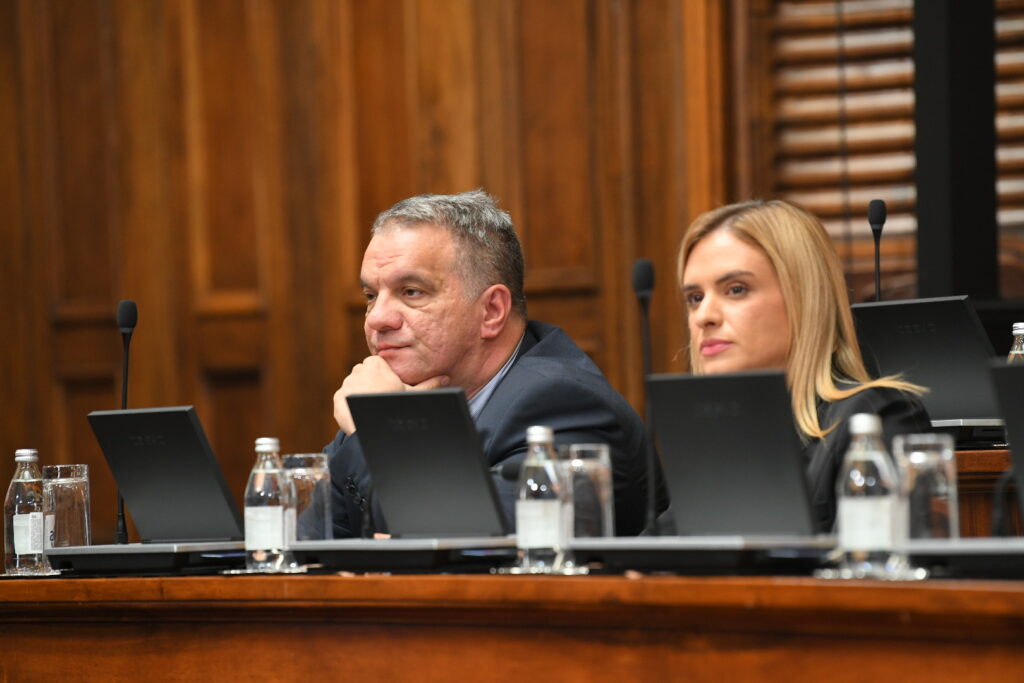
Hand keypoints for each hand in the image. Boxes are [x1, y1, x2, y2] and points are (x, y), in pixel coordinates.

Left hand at [332, 356, 448, 433]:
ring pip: (354, 387)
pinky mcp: (337, 399)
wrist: (376, 428)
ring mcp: (346, 385)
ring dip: (361, 395)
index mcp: (375, 363)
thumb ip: (429, 384)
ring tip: (374, 410)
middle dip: (371, 385)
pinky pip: (345, 400)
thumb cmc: (397, 407)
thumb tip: (446, 378)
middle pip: (365, 375)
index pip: (378, 366)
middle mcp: (357, 370)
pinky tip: (363, 414)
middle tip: (383, 400)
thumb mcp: (415, 395)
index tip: (390, 390)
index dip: (385, 378)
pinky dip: (351, 406)